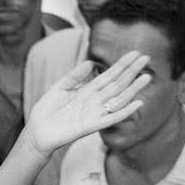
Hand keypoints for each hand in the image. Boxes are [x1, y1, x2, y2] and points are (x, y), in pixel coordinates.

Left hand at [24, 51, 150, 155]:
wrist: (37, 131)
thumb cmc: (47, 110)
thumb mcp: (60, 88)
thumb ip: (74, 76)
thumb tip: (91, 62)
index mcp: (88, 90)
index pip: (109, 75)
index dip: (122, 64)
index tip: (135, 53)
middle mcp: (95, 101)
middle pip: (117, 84)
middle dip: (132, 72)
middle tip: (147, 58)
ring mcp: (94, 113)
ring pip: (118, 99)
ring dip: (133, 89)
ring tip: (147, 77)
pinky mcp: (91, 126)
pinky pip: (112, 119)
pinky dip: (124, 112)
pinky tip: (137, 103)